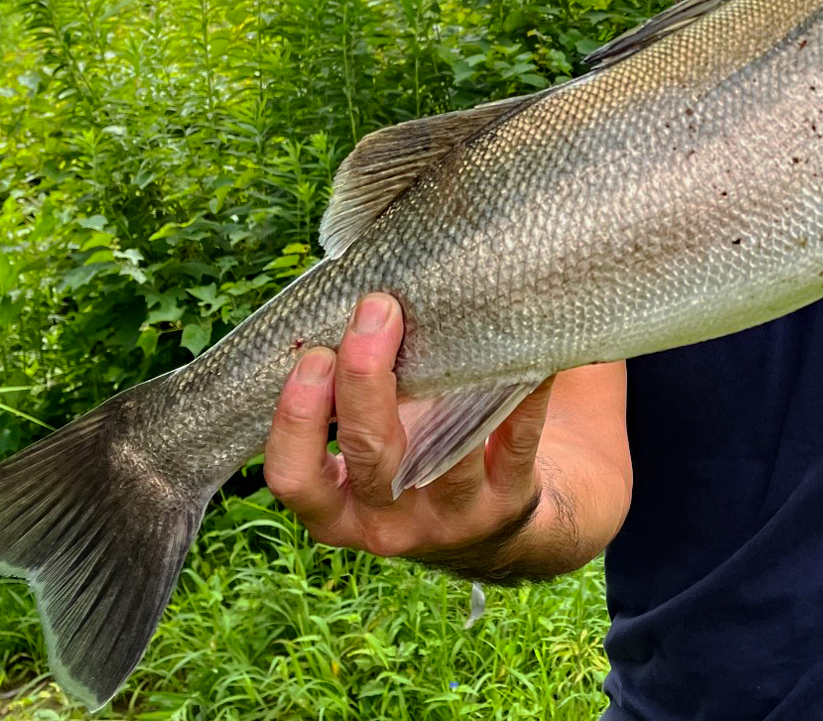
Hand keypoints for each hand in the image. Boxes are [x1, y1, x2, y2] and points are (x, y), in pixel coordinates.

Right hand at [263, 292, 555, 560]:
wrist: (492, 515)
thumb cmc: (411, 452)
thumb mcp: (368, 440)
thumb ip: (348, 394)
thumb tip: (349, 300)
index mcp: (336, 509)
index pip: (294, 475)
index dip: (297, 419)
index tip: (315, 354)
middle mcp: (387, 523)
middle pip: (368, 452)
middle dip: (366, 378)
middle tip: (377, 309)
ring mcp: (451, 518)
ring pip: (445, 457)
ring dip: (445, 388)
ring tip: (449, 325)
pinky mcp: (509, 502)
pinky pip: (517, 444)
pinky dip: (523, 399)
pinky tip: (528, 357)